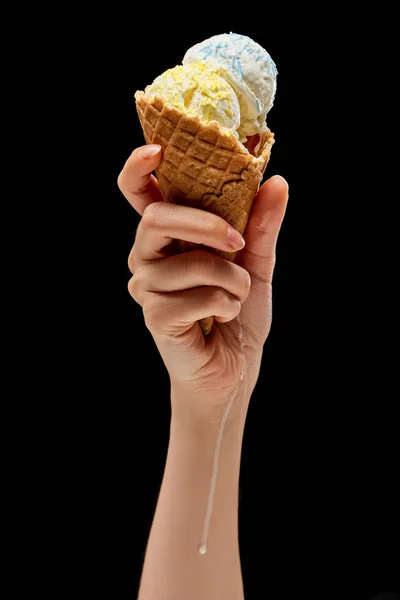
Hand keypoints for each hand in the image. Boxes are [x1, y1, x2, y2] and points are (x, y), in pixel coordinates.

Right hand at [118, 144, 287, 423]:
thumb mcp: (256, 263)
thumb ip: (261, 225)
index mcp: (169, 237)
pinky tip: (223, 317)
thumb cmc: (238, 314)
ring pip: (189, 263)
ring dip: (230, 280)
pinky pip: (195, 297)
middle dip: (205, 225)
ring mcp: (147, 288)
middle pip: (157, 219)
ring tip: (237, 297)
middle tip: (238, 242)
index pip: (139, 194)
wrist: (233, 368)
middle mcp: (148, 257)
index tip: (159, 149)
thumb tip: (277, 181)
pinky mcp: (155, 317)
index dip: (138, 167)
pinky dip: (225, 306)